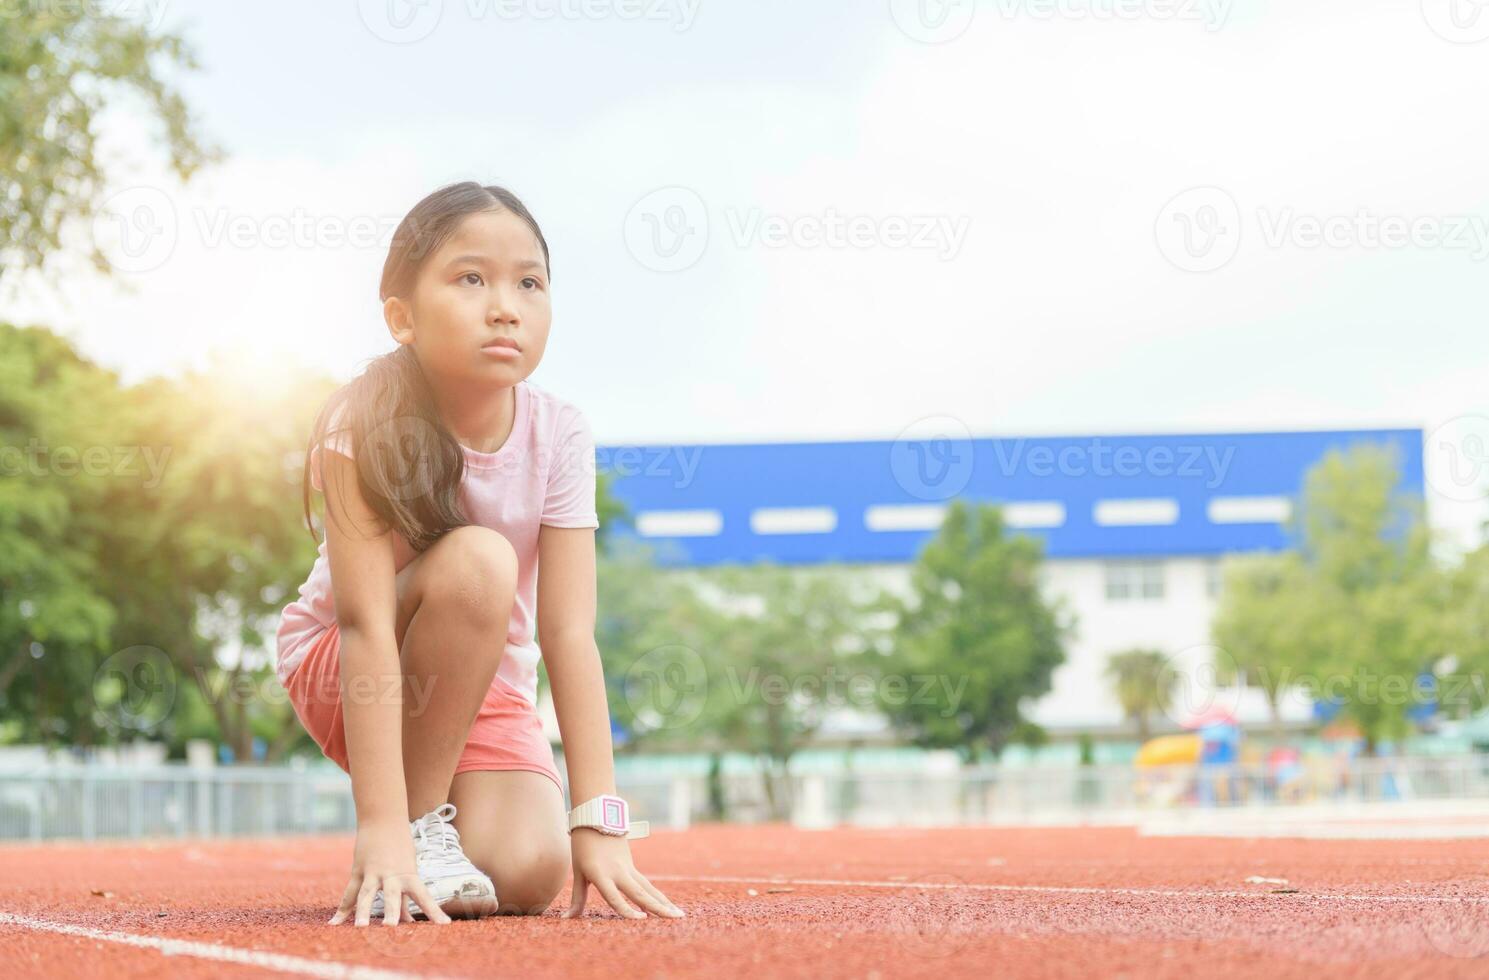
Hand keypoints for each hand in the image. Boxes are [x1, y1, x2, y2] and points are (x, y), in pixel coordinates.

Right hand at [328, 818, 451, 926]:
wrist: (383, 819)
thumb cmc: (400, 848)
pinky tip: (334, 924)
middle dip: (392, 910)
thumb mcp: (408, 870)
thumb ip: (406, 897)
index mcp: (409, 875)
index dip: (434, 911)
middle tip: (391, 926)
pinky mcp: (358, 871)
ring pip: (366, 894)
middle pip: (392, 895)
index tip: (445, 925)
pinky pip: (349, 893)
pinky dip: (342, 909)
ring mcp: (373, 873)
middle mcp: (391, 875)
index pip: (424, 896)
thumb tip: (408, 921)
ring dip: (362, 912)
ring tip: (360, 927)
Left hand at [561, 828, 684, 918]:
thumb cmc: (582, 846)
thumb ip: (577, 898)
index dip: (627, 910)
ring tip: (678, 914)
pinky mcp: (632, 866)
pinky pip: (646, 884)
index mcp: (600, 873)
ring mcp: (627, 868)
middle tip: (675, 918)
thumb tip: (567, 918)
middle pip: (640, 893)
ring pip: (648, 888)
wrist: (597, 817)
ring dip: (663, 902)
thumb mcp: (577, 872)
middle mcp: (617, 871)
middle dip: (658, 907)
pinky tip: (666, 906)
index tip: (641, 919)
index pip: (614, 897)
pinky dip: (656, 896)